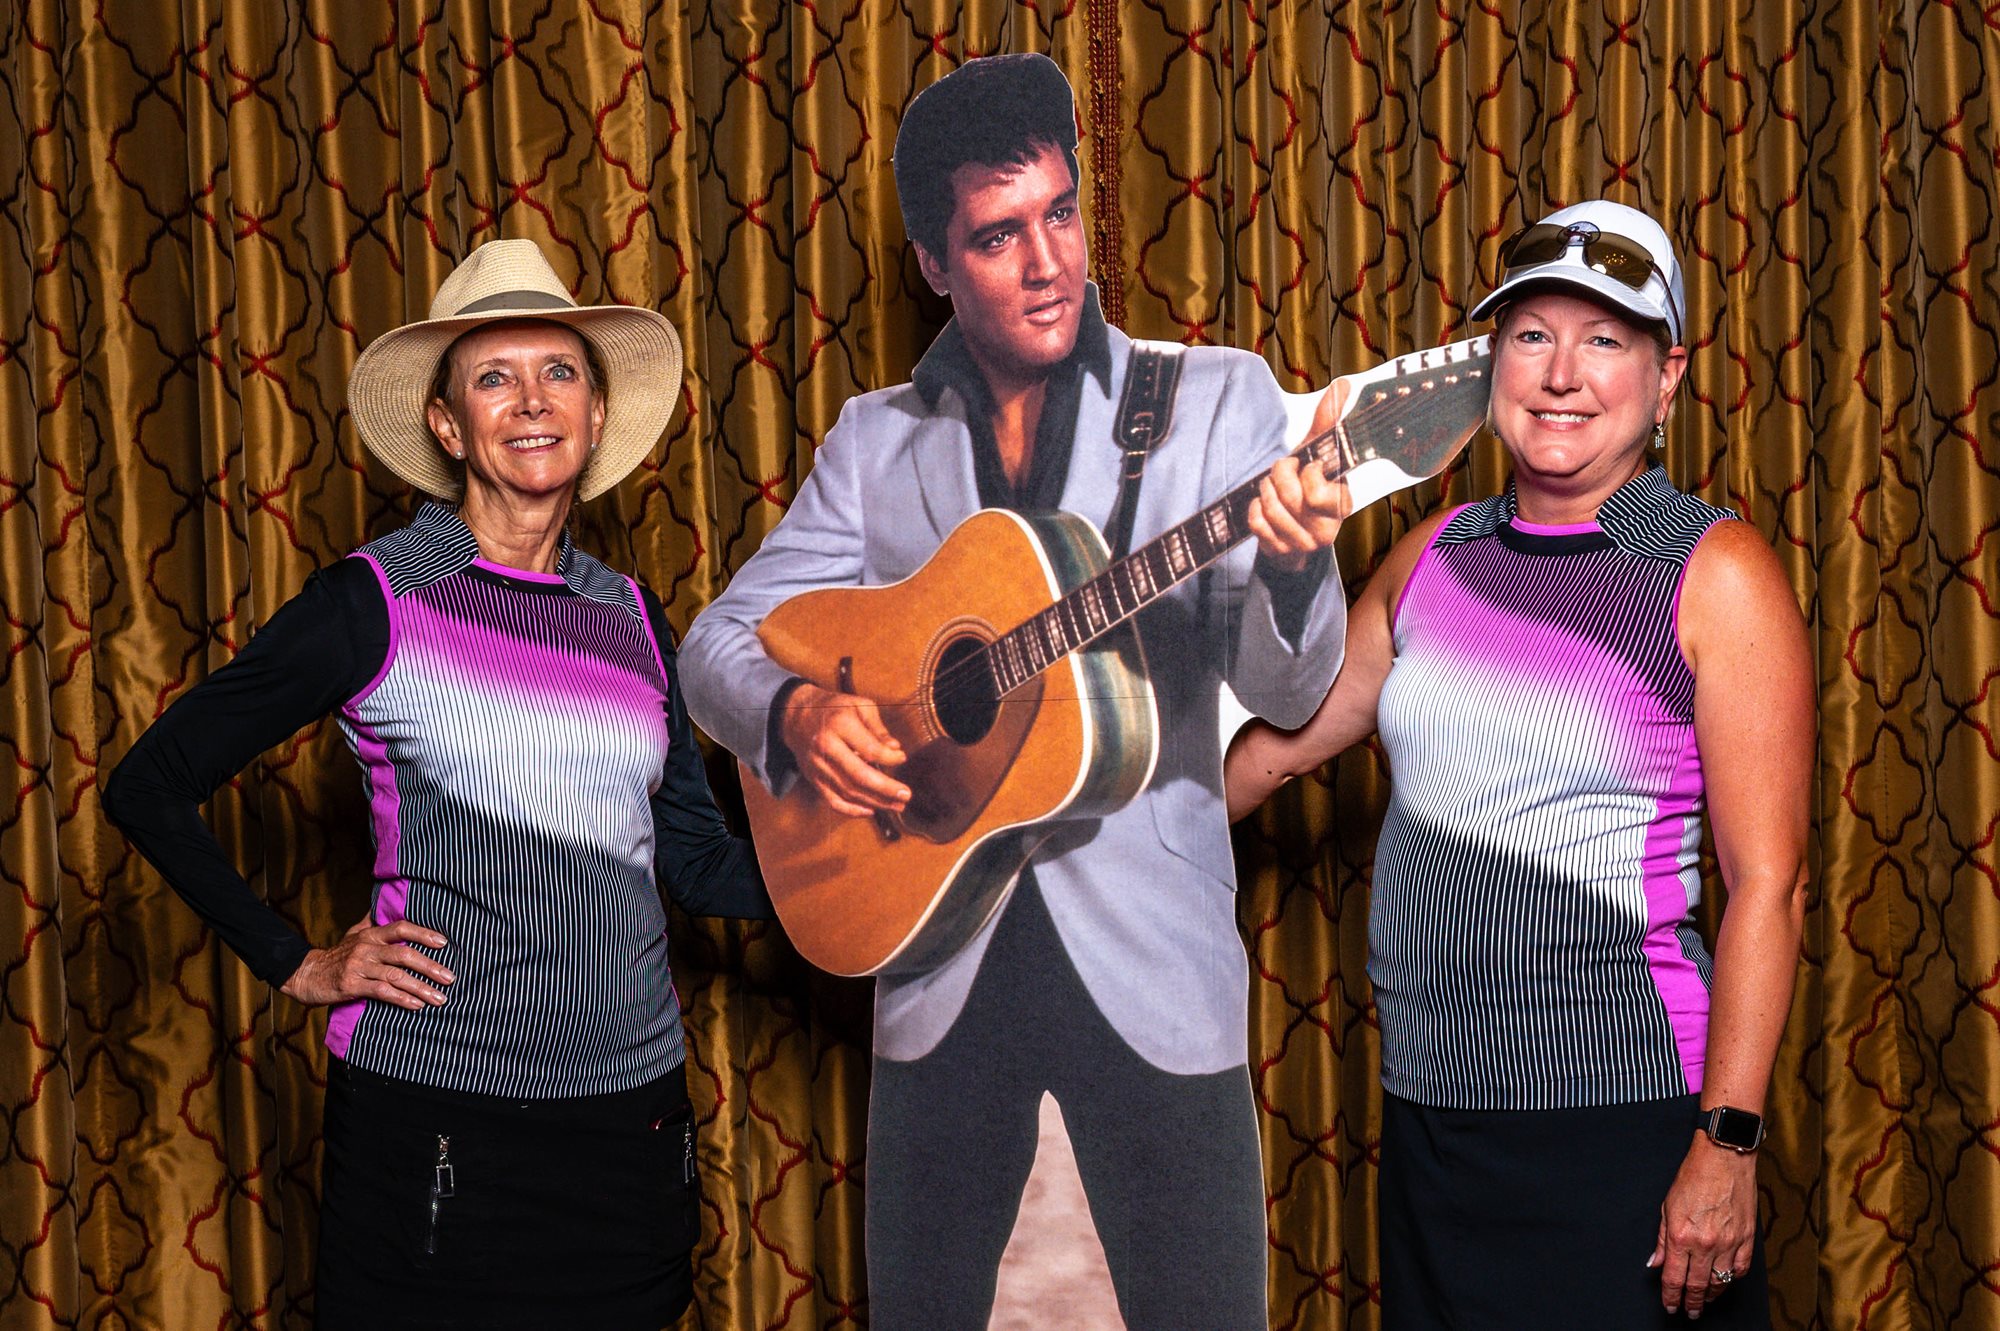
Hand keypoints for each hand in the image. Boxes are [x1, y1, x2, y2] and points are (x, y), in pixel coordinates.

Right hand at [281, 918, 453, 1009]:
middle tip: (450, 978)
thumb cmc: (336, 956)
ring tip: (439, 998)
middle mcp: (366, 948)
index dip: (424, 933)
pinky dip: (402, 999)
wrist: (306, 975)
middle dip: (431, 966)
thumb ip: (372, 921)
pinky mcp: (351, 986)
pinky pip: (382, 992)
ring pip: (396, 976)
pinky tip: (416, 1005)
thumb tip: (386, 902)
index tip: (444, 942)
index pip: (401, 928)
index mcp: (370, 934)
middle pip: (404, 954)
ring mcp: (359, 967)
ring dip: (421, 988)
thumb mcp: (353, 934)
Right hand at [778, 682, 909, 817]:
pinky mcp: (813, 779)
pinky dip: (852, 810)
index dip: (889, 758)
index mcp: (840, 725)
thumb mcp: (859, 705)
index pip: (869, 749)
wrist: (798, 716)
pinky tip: (871, 810)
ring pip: (848, 792)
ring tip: (897, 805)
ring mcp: (818, 766)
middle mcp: (826, 747)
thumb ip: (878, 728)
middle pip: (858, 776)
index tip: (902, 758)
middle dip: (885, 789)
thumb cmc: (834, 709)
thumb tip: (895, 749)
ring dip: (875, 802)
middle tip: (906, 795)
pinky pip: (833, 801)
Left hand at [1248, 379, 1354, 571]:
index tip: (1308, 468)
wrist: (1290, 526)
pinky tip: (1263, 509)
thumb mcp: (1316, 452)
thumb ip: (1328, 420)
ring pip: (1270, 509)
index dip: (1304, 472)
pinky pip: (1256, 523)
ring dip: (1264, 493)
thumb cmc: (1306, 485)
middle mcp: (1327, 529)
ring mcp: (1303, 544)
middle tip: (1282, 476)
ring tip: (1272, 491)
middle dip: (1277, 478)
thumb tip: (1343, 385)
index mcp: (1342, 502)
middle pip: (1288, 495)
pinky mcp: (1280, 552)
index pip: (1316, 489)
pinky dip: (1254, 510)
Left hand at [1648, 1134, 1758, 1318]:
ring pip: (1720, 1281)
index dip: (1671, 1297)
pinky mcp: (1747, 1238)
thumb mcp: (1667, 1206)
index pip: (1674, 1278)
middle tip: (1689, 1311)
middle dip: (1691, 1303)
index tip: (1671, 1306)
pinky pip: (1740, 1269)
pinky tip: (1725, 1281)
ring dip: (1711, 1295)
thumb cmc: (1694, 1176)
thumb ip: (1662, 1239)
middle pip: (1697, 1285)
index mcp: (1681, 1236)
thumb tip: (1656, 1262)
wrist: (1724, 1158)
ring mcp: (1729, 1243)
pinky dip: (1732, 1279)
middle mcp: (1706, 1243)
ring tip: (1704, 1300)